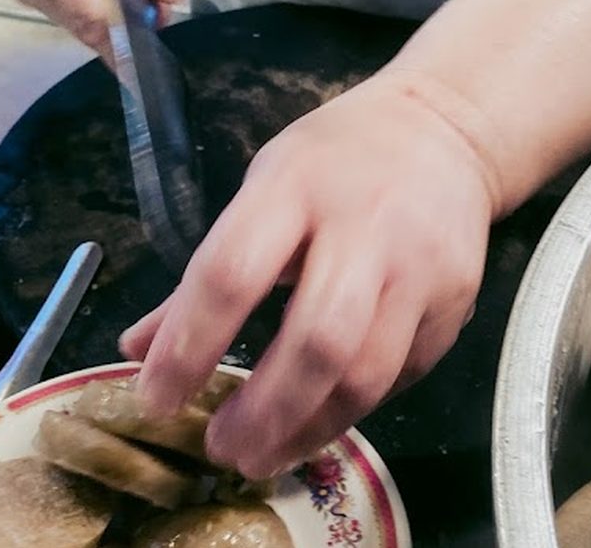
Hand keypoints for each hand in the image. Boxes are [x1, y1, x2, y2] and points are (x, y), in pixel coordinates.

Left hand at [118, 69, 497, 478]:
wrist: (443, 133)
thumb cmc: (334, 161)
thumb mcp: (263, 188)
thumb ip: (207, 272)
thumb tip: (137, 348)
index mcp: (295, 188)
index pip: (232, 274)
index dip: (188, 346)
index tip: (156, 400)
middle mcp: (365, 227)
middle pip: (317, 339)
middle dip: (264, 410)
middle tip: (223, 450)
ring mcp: (420, 269)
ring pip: (367, 373)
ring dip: (308, 428)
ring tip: (262, 456)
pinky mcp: (453, 305)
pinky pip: (400, 377)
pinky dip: (351, 411)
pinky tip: (315, 425)